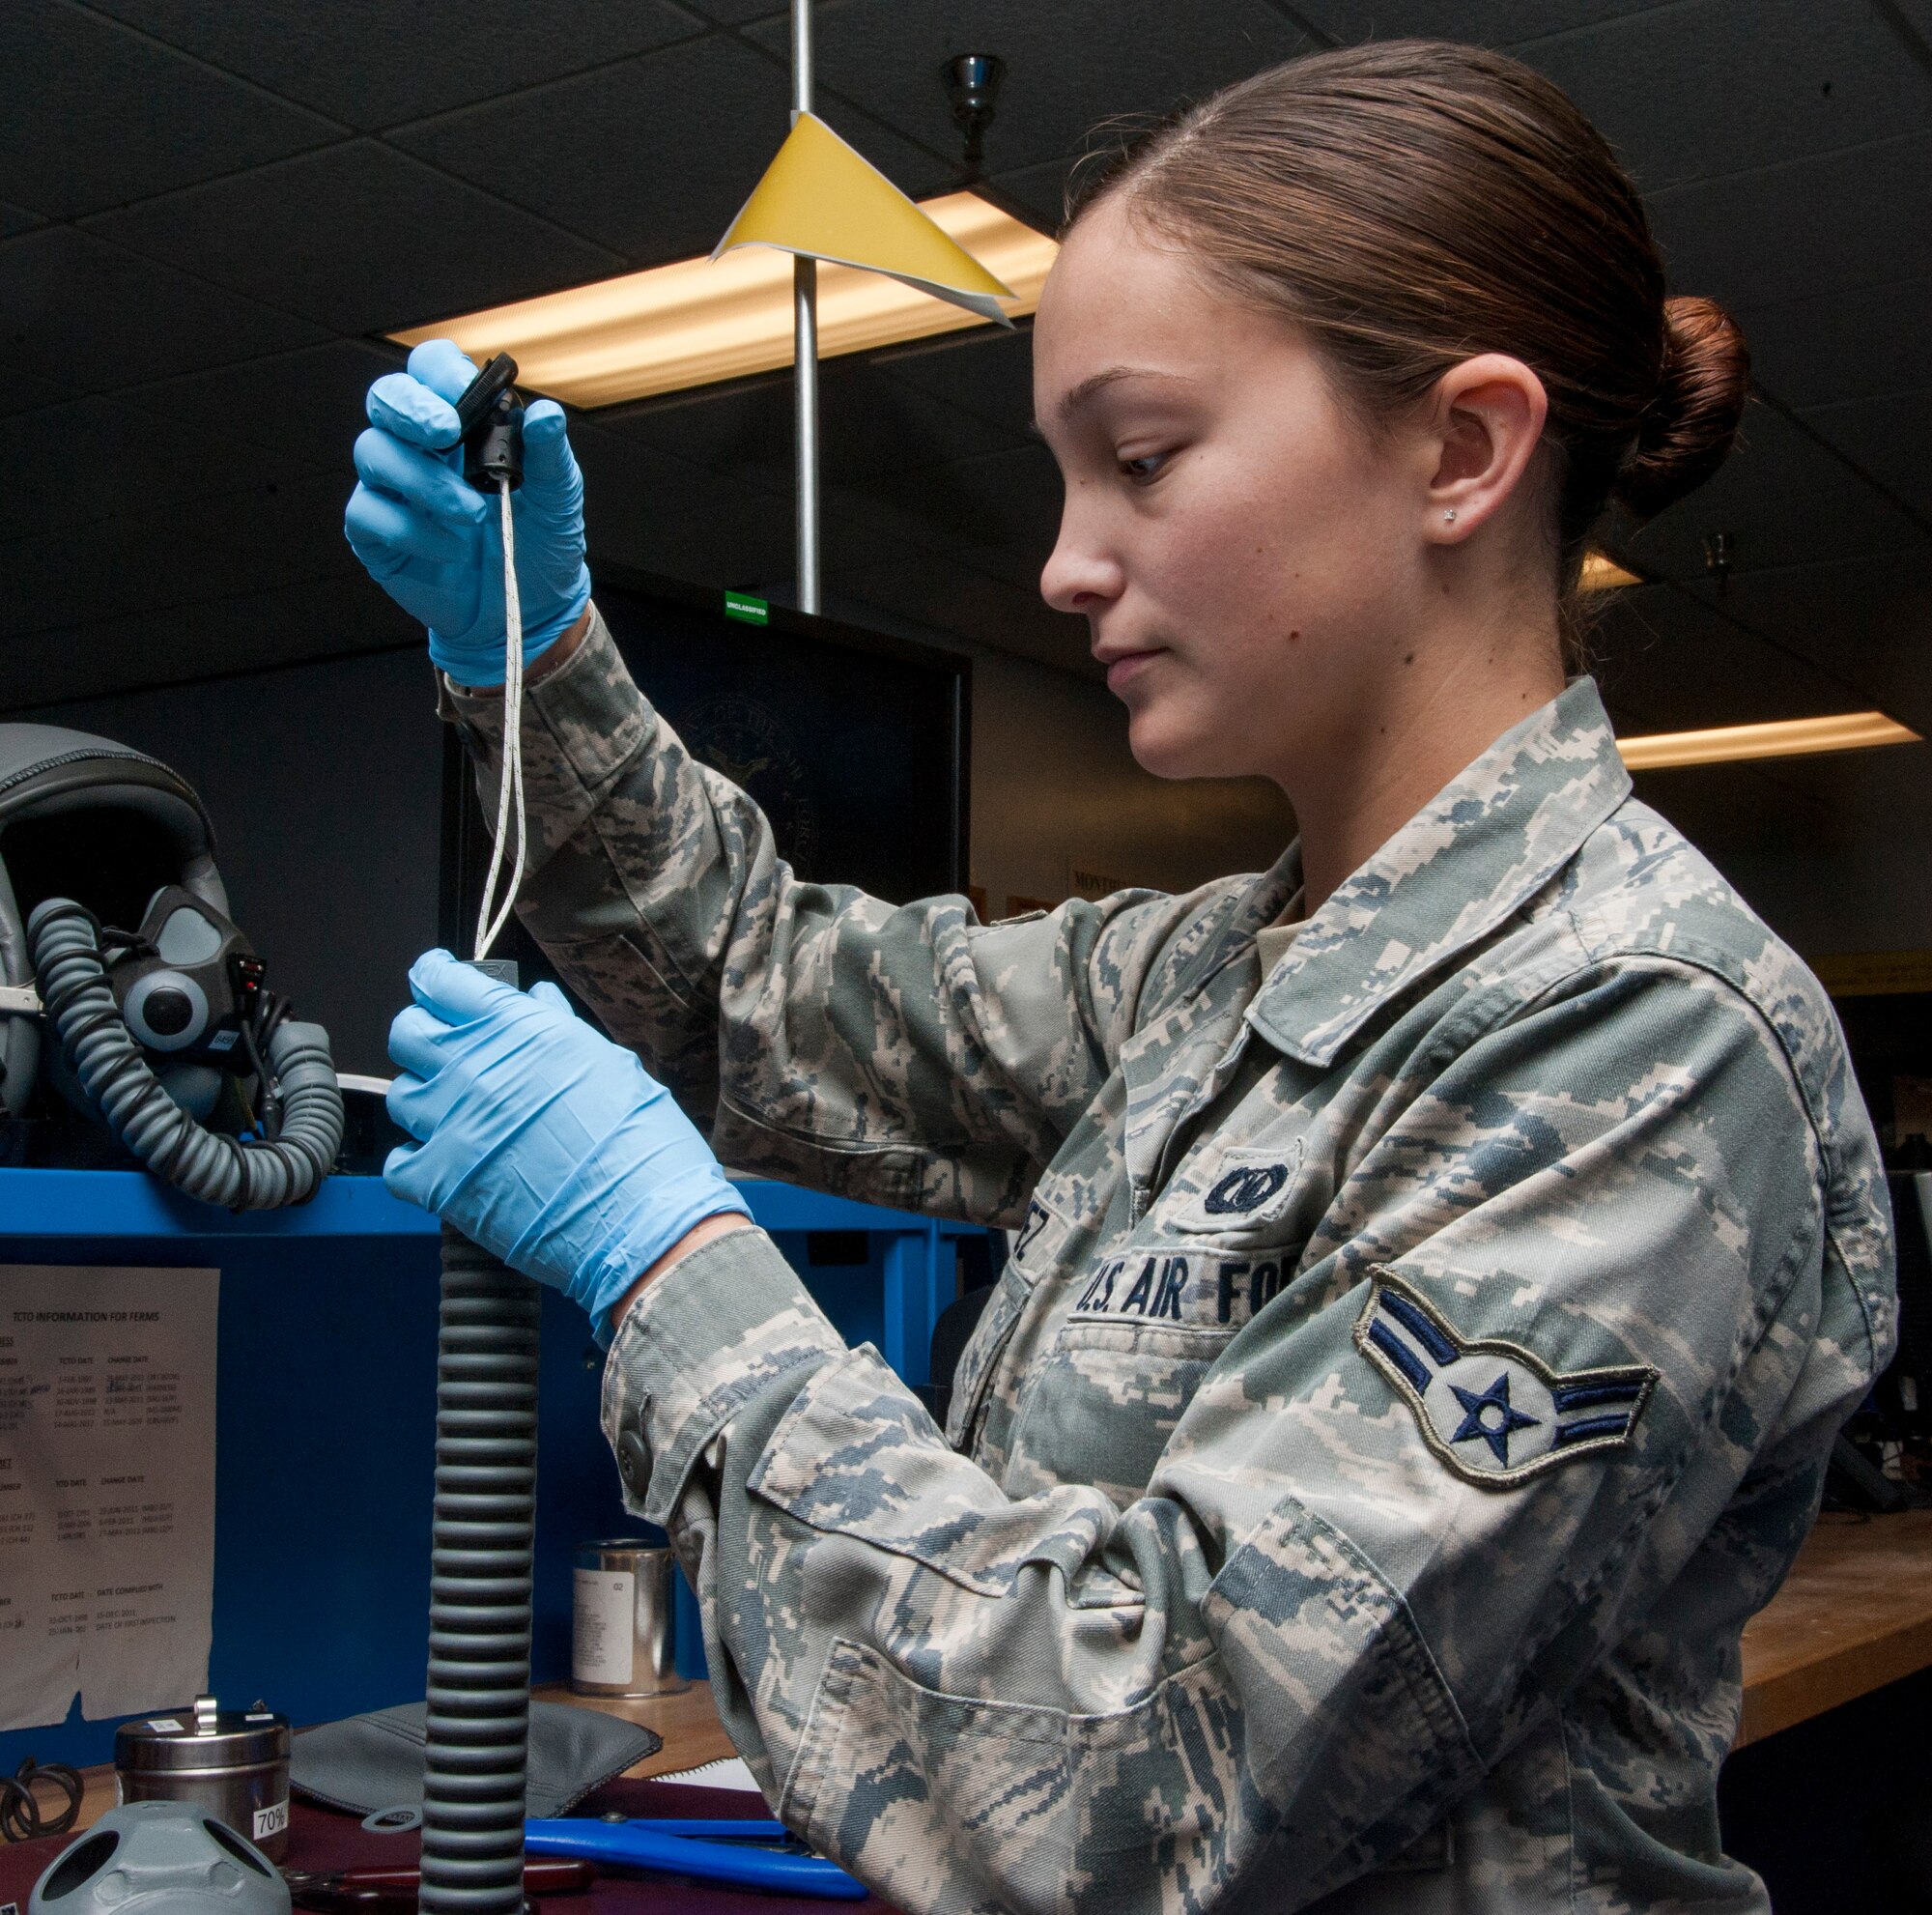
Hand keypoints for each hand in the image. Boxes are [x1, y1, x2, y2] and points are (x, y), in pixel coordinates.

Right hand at [344, 339, 591, 684]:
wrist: (528, 607)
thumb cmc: (539, 541)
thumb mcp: (558, 498)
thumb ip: (550, 455)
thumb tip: (546, 415)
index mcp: (462, 421)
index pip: (430, 369)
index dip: (439, 372)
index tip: (463, 393)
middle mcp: (419, 445)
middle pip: (385, 397)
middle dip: (410, 409)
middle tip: (446, 433)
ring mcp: (393, 486)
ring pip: (372, 452)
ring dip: (424, 480)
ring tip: (472, 514)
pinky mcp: (376, 532)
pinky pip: (367, 512)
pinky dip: (411, 529)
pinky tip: (451, 549)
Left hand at [384, 951, 748, 1337]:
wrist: (642, 1219)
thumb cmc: (641, 1142)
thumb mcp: (610, 1064)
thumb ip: (559, 1029)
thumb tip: (537, 1004)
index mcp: (519, 1030)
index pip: (444, 982)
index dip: (435, 977)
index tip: (435, 980)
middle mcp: (475, 1068)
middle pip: (408, 1033)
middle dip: (422, 1034)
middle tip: (445, 1048)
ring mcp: (451, 1123)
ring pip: (401, 1094)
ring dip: (424, 1099)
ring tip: (457, 1114)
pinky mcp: (439, 1180)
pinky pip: (398, 1162)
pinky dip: (415, 1161)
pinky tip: (446, 1163)